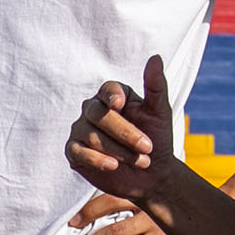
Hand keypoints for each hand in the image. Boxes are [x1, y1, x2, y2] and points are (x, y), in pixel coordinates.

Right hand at [65, 56, 189, 208]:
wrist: (151, 176)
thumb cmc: (156, 140)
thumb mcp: (160, 113)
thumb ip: (156, 86)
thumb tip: (155, 57)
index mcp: (112, 96)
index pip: (107, 90)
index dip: (112, 96)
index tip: (119, 105)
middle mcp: (93, 110)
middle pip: (99, 114)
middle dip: (125, 133)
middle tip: (147, 148)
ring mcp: (80, 130)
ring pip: (91, 135)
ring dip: (119, 151)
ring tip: (140, 161)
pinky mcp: (74, 152)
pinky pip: (78, 151)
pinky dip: (97, 160)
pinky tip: (113, 166)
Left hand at [65, 194, 195, 234]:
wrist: (218, 220)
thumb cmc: (181, 209)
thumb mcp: (159, 198)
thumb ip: (137, 199)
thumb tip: (104, 202)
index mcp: (145, 199)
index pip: (111, 200)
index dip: (89, 211)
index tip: (71, 224)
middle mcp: (152, 215)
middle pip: (114, 230)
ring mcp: (165, 234)